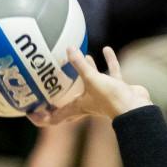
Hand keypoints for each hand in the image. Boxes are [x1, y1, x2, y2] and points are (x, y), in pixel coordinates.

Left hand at [28, 47, 150, 126]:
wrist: (136, 107)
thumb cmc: (112, 98)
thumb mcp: (92, 79)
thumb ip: (79, 65)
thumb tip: (69, 48)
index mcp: (78, 107)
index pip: (55, 118)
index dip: (41, 118)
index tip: (30, 113)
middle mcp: (89, 103)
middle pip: (71, 100)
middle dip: (61, 93)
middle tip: (51, 82)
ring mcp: (104, 96)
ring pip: (93, 82)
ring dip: (88, 70)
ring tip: (84, 55)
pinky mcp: (117, 89)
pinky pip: (111, 73)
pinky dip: (108, 62)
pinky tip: (106, 49)